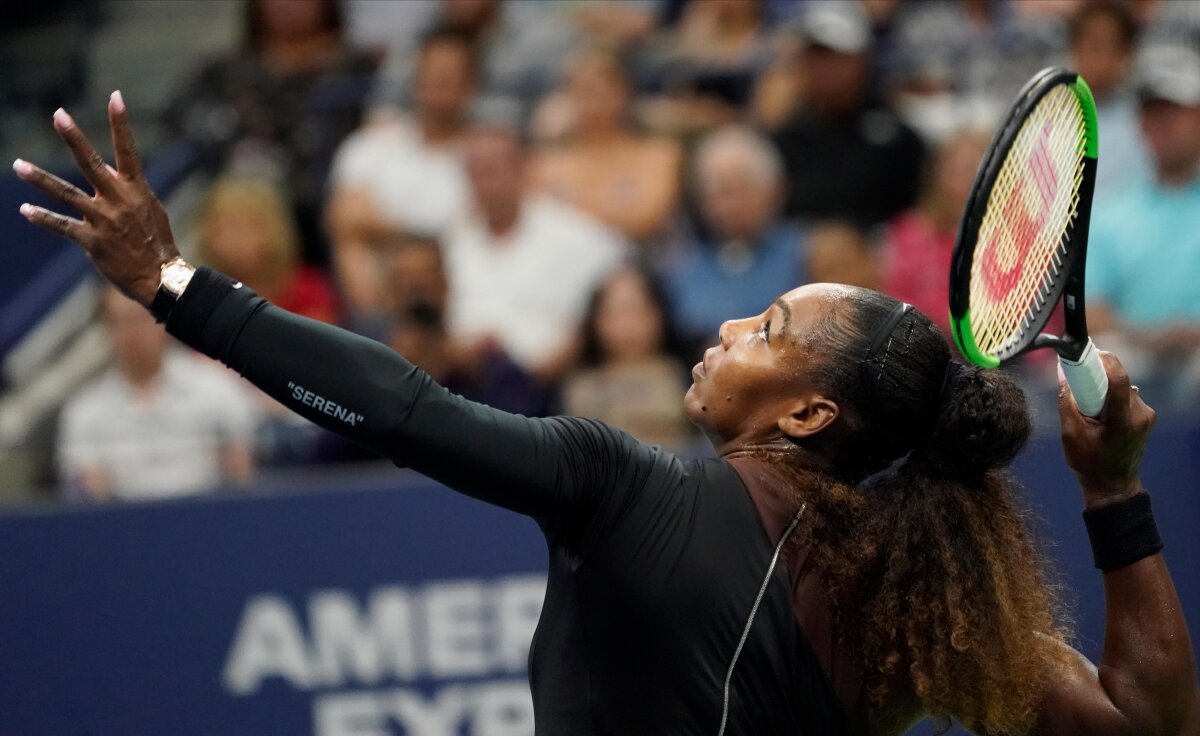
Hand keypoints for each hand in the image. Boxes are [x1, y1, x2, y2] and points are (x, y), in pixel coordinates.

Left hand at [13, 92, 178, 306]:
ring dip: (41, 179)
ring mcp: (103, 219)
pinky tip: (25, 210)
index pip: (128, 150)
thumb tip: (110, 174)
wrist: (159, 277)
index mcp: (137, 190)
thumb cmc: (158, 243)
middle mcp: (118, 200)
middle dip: (74, 138)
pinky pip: (62, 226)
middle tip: (59, 114)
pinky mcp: (91, 241)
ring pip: (66, 194)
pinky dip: (43, 218)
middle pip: (91, 163)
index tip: (115, 96)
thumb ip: (130, 191)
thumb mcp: (151, 210)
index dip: (121, 123)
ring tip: (18, 164)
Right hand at [1058, 351, 1155, 504]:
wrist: (1112, 485)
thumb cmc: (1089, 463)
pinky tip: (1099, 414)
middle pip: (1119, 381)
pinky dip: (1110, 398)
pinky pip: (1126, 396)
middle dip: (1097, 378)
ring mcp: (1146, 415)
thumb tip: (1064, 377)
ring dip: (1104, 390)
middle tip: (1079, 385)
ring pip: (1122, 388)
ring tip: (1089, 409)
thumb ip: (1067, 403)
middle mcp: (1141, 414)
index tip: (1087, 353)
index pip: (1119, 379)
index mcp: (1123, 420)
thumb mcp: (1070, 434)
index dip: (1104, 361)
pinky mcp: (1146, 416)